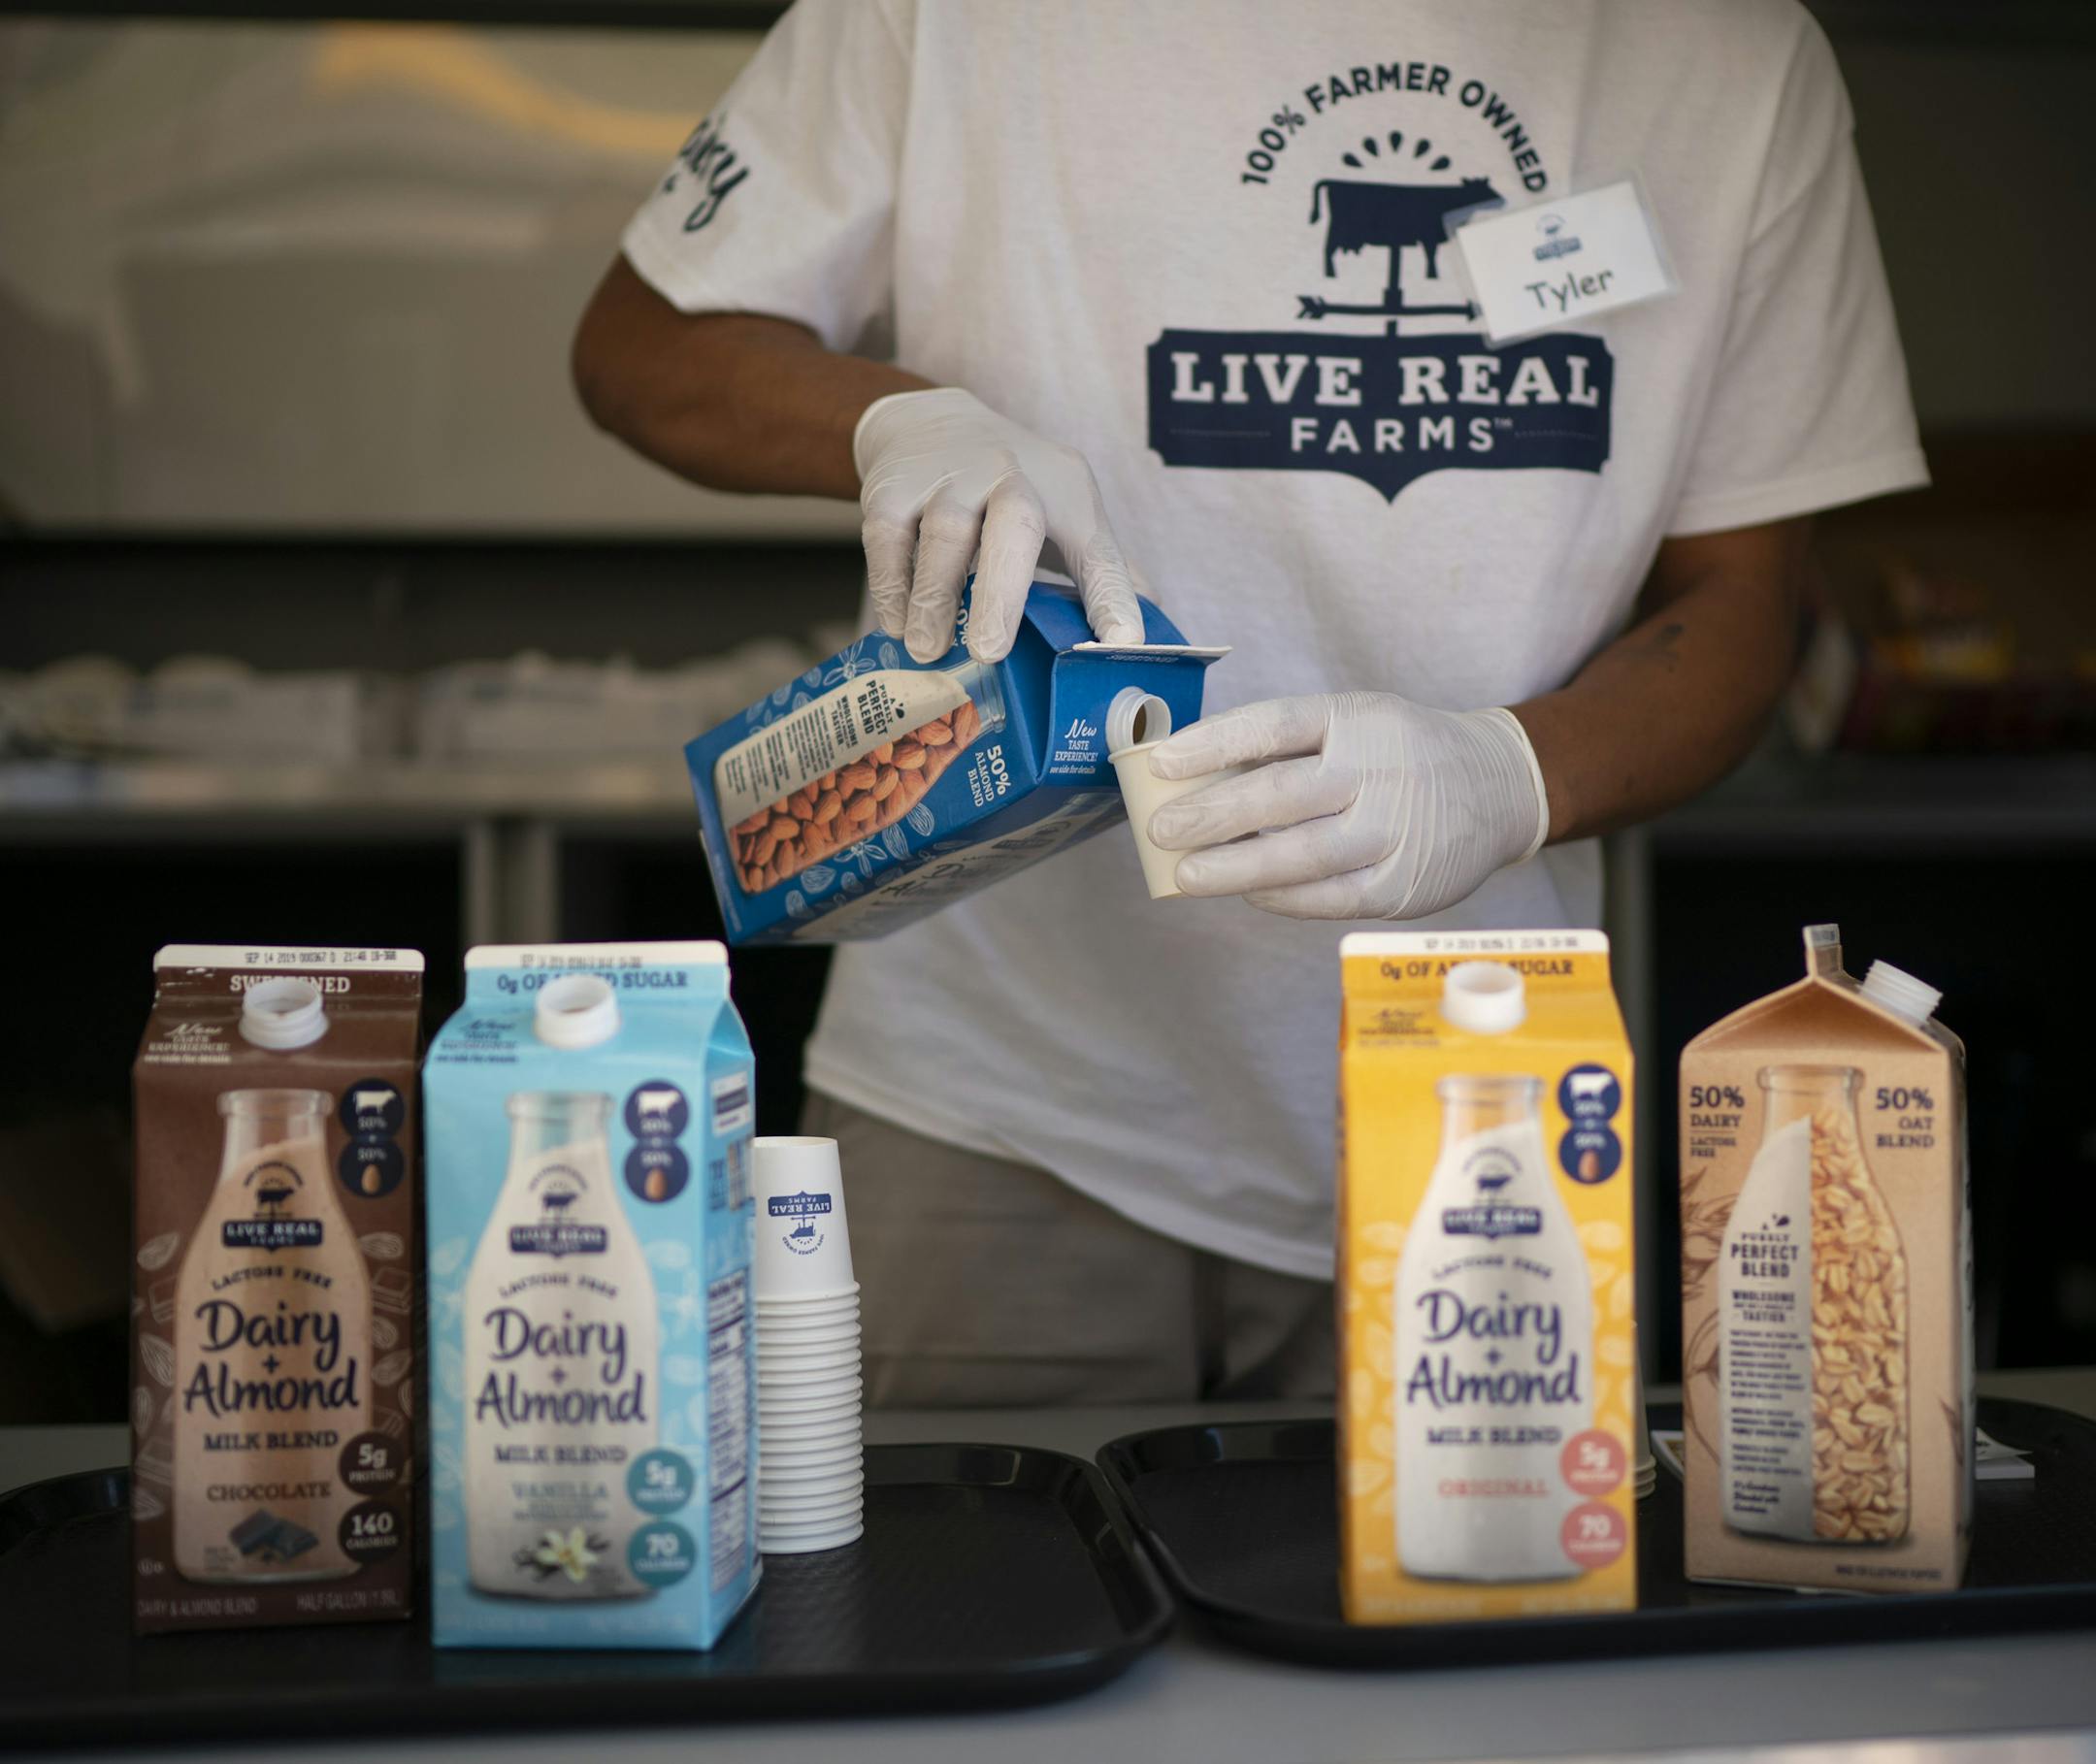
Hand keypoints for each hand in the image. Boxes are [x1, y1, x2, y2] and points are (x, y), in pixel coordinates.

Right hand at [855, 388, 1147, 663]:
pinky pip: (889, 537)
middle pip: (1016, 526)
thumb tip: (1140, 639)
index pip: (1097, 551)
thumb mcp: (1062, 512)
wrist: (929, 421)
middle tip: (989, 650)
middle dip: (1003, 592)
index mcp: (1067, 491)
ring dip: (935, 597)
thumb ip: (1098, 571)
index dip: (1112, 598)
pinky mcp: (895, 484)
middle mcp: (1013, 474)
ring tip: (930, 649)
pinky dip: (893, 585)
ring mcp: (951, 476)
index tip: (1122, 643)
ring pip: (945, 534)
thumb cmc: (1010, 489)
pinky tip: (898, 624)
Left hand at [1145, 692, 1550, 919]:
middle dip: (1212, 813)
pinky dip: (1282, 897)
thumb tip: (1197, 782)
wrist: (1499, 787)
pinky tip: (1247, 893)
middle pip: (1282, 793)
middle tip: (1161, 829)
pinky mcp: (1403, 884)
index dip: (1212, 744)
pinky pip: (1330, 897)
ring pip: (1302, 854)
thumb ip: (1290, 750)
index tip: (1161, 763)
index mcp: (1357, 720)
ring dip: (1236, 867)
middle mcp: (1377, 771)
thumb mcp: (1358, 723)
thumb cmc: (1402, 755)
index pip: (1274, 725)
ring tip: (1187, 873)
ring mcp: (1393, 831)